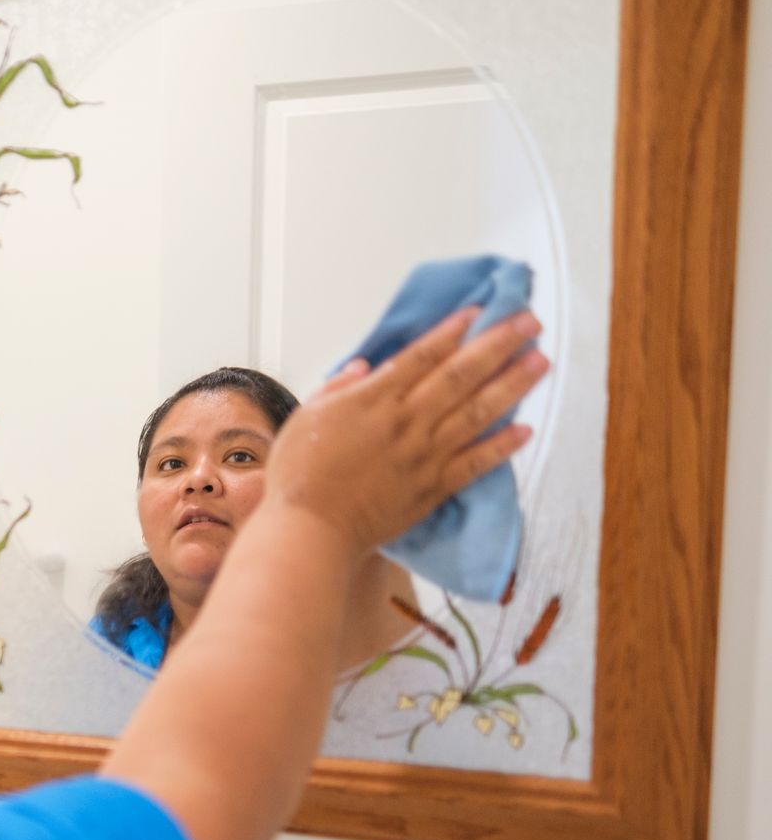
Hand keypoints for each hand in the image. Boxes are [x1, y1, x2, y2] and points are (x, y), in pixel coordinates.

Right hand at [265, 307, 547, 553]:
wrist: (310, 529)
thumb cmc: (299, 476)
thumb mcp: (305, 418)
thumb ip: (336, 389)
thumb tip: (363, 367)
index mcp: (373, 400)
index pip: (422, 355)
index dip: (452, 330)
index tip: (479, 310)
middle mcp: (406, 421)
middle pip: (460, 374)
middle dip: (497, 344)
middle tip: (529, 321)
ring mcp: (424, 455)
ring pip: (476, 412)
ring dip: (512, 385)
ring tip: (540, 361)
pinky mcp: (433, 488)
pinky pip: (476, 463)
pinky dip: (502, 446)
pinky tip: (526, 429)